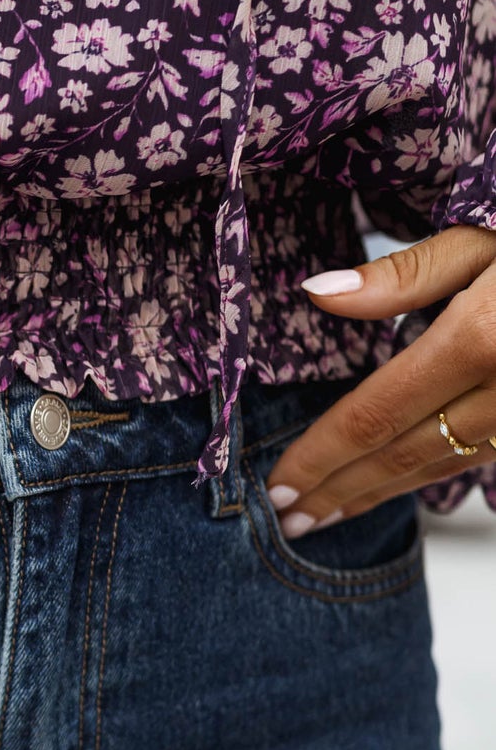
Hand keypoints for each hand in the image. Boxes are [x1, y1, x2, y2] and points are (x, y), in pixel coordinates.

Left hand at [266, 226, 495, 536]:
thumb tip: (317, 295)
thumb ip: (403, 273)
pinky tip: (396, 483)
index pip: (376, 414)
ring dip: (381, 493)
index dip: (319, 456)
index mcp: (482, 337)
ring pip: (444, 466)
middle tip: (285, 521)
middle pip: (403, 455)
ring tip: (328, 512)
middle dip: (340, 491)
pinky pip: (482, 456)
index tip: (274, 488)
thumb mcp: (485, 229)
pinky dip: (432, 474)